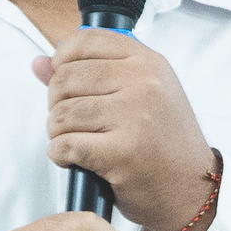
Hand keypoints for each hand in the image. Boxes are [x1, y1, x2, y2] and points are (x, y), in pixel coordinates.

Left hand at [33, 31, 219, 230]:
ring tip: (76, 142)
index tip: (64, 80)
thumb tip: (39, 63)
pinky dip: (60, 155)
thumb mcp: (139, 96)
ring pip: (62, 113)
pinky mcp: (122, 152)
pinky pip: (65, 145)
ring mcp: (135, 117)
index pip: (87, 40)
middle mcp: (144, 83)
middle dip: (57, 103)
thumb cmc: (163, 144)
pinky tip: (74, 160)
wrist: (192, 190)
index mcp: (149, 63)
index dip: (62, 59)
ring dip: (58, 132)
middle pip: (66, 78)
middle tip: (71, 122)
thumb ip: (89, 74)